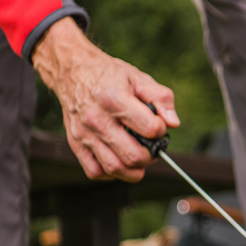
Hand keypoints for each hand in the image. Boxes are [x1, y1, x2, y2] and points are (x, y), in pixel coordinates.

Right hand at [32, 17, 179, 181]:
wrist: (72, 71)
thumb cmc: (108, 76)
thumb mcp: (138, 77)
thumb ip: (161, 98)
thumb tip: (173, 123)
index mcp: (114, 99)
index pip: (150, 129)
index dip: (161, 131)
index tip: (159, 126)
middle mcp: (97, 119)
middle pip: (133, 156)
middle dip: (151, 156)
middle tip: (152, 147)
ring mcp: (84, 134)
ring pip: (114, 168)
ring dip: (134, 170)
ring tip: (139, 157)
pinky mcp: (76, 144)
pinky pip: (95, 171)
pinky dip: (112, 173)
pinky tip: (120, 160)